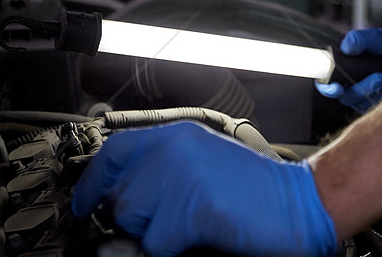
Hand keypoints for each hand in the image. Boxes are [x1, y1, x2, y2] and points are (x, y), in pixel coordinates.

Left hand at [71, 121, 336, 256]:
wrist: (300, 204)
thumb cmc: (255, 191)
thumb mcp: (202, 168)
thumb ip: (160, 176)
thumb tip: (117, 202)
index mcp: (177, 136)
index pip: (115, 152)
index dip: (93, 181)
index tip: (82, 202)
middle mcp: (173, 149)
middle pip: (121, 194)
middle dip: (137, 217)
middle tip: (173, 221)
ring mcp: (181, 176)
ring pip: (133, 220)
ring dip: (155, 233)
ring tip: (192, 224)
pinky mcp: (191, 207)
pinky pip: (156, 243)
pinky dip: (174, 248)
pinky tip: (204, 232)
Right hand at [316, 25, 381, 111]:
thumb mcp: (378, 37)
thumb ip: (363, 39)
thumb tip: (348, 45)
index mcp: (342, 69)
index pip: (326, 84)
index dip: (327, 88)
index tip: (337, 87)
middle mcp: (351, 86)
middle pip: (347, 97)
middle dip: (362, 90)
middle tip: (379, 77)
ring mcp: (366, 97)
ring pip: (365, 103)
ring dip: (380, 91)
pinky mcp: (381, 104)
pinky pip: (381, 106)